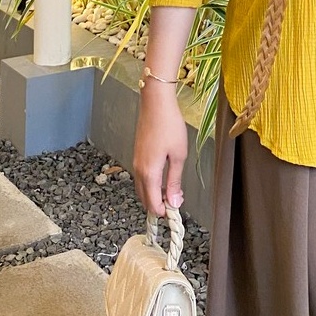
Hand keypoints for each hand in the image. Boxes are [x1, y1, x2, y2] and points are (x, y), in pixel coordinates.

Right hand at [133, 82, 188, 215]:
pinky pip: (142, 177)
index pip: (152, 203)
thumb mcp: (178, 155)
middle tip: (176, 203)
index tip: (176, 211)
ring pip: (142, 188)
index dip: (164, 212)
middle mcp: (139, 170)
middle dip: (158, 205)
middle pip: (145, 198)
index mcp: (149, 173)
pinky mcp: (137, 155)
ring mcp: (136, 162)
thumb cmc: (169, 126)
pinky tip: (164, 179)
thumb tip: (174, 202)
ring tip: (172, 191)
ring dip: (154, 195)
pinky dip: (151, 184)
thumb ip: (175, 181)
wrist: (156, 104)